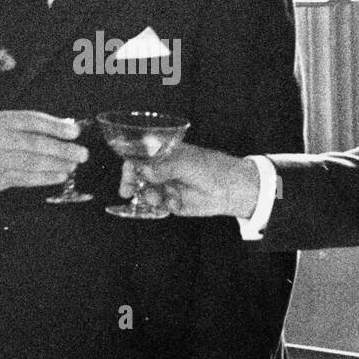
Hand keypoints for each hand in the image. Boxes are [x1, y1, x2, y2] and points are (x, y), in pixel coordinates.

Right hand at [0, 110, 86, 197]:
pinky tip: (60, 175)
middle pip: (35, 144)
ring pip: (33, 163)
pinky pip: (27, 179)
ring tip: (74, 164)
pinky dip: (46, 178)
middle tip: (82, 153)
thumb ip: (27, 124)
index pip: (32, 121)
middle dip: (63, 149)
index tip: (75, 132)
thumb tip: (63, 126)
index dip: (56, 127)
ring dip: (58, 165)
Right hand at [120, 143, 260, 218]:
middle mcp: (162, 169)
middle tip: (127, 191)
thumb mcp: (186, 164)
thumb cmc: (211, 168)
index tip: (128, 171)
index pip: (140, 155)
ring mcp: (166, 185)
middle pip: (137, 174)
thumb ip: (164, 168)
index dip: (130, 162)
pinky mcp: (171, 202)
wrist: (231, 189)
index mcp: (165, 153)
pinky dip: (162, 206)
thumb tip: (143, 172)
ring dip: (147, 195)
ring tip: (158, 199)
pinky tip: (175, 204)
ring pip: (145, 191)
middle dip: (130, 182)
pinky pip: (157, 205)